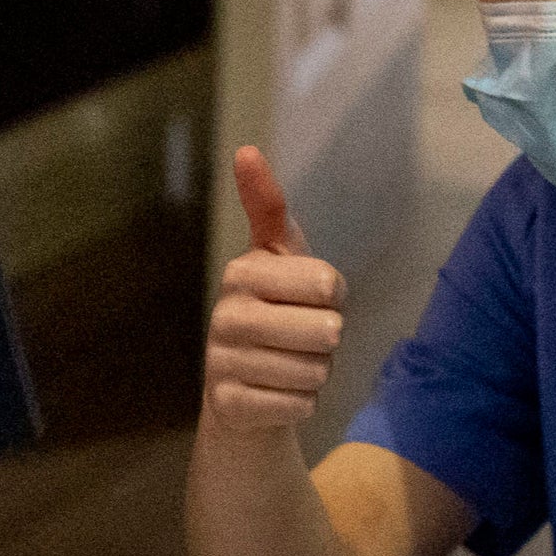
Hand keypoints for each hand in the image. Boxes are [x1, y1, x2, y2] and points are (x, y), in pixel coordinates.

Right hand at [201, 146, 348, 433]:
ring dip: (313, 374)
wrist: (241, 395)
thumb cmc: (273, 315)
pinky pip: (299, 405)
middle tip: (299, 339)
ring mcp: (222, 361)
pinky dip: (299, 405)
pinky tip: (275, 395)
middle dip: (326, 342)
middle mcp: (226, 313)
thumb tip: (246, 150)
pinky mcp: (227, 405)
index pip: (329, 285)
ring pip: (316, 371)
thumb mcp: (278, 260)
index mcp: (243, 272)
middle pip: (327, 331)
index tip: (309, 299)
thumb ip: (268, 208)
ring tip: (286, 366)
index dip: (333, 298)